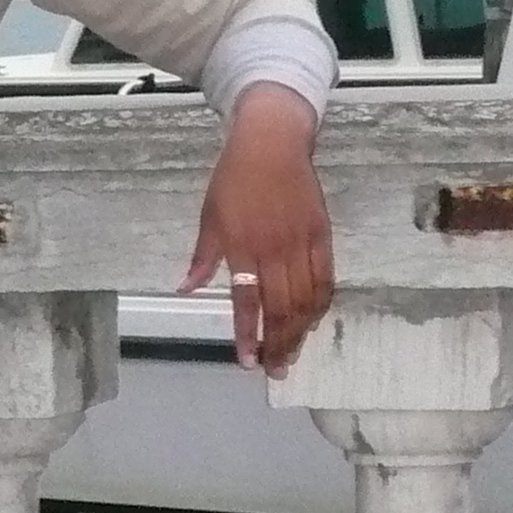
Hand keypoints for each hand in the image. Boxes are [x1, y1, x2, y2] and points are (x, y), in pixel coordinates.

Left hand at [179, 83, 333, 374]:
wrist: (272, 143)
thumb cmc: (234, 180)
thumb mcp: (210, 217)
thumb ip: (204, 257)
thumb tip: (186, 289)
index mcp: (244, 247)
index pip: (247, 302)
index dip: (248, 335)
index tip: (246, 361)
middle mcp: (275, 250)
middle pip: (282, 308)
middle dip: (278, 344)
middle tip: (274, 369)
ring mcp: (302, 243)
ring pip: (306, 299)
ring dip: (299, 332)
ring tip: (292, 354)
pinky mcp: (323, 235)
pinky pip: (325, 278)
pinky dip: (320, 305)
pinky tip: (312, 322)